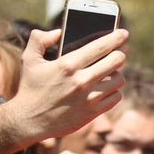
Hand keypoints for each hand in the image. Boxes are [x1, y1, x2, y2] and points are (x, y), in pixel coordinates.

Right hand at [0, 29, 127, 153]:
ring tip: (110, 73)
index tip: (124, 33)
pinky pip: (116, 97)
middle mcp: (81, 80)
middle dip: (119, 54)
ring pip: (120, 79)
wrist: (29, 121)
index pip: (101, 46)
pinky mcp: (93, 113)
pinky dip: (114, 91)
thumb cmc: (30, 88)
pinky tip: (107, 88)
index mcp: (68, 64)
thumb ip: (40, 39)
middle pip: (117, 60)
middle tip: (117, 53)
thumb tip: (58, 32)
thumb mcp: (29, 59)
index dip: (117, 37)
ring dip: (117, 73)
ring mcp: (89, 98)